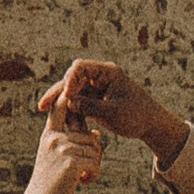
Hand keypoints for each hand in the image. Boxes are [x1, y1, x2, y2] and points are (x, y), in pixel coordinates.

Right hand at [0, 102, 103, 193]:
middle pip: (89, 136)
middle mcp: (54, 138)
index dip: (70, 95)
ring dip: (95, 166)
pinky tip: (84, 184)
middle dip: (94, 153)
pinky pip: (95, 162)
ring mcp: (62, 149)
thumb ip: (73, 144)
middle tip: (88, 169)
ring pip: (94, 149)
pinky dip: (94, 174)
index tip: (78, 89)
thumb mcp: (57, 158)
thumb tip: (96, 134)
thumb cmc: (50, 183)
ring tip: (83, 179)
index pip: (60, 107)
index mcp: (49, 134)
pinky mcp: (71, 162)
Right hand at [43, 60, 188, 168]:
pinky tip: (67, 126)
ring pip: (73, 93)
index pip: (80, 67)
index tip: (66, 96)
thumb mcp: (113, 113)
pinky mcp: (96, 99)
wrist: (151, 125)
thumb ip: (91, 106)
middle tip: (41, 107)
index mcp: (108, 72)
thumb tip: (69, 101)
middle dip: (58, 93)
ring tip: (57, 122)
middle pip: (72, 79)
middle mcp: (100, 76)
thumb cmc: (137, 117)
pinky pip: (78, 103)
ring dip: (64, 106)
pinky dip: (72, 113)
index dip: (69, 79)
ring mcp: (97, 88)